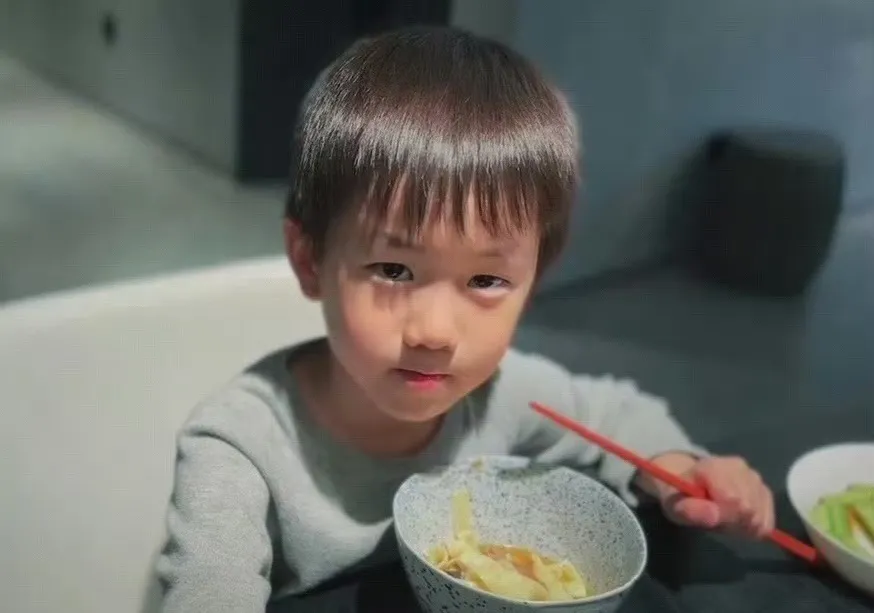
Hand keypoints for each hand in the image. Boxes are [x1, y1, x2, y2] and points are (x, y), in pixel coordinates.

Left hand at [654, 454, 775, 538]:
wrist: (690, 481)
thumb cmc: (681, 494)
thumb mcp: (676, 505)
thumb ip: (691, 510)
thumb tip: (714, 516)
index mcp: (715, 467)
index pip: (735, 501)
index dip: (725, 517)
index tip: (712, 518)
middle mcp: (740, 467)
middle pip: (750, 510)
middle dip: (734, 523)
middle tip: (717, 519)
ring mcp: (755, 477)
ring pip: (760, 516)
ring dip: (744, 525)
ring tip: (725, 518)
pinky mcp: (764, 490)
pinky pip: (768, 520)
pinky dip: (754, 526)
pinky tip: (739, 520)